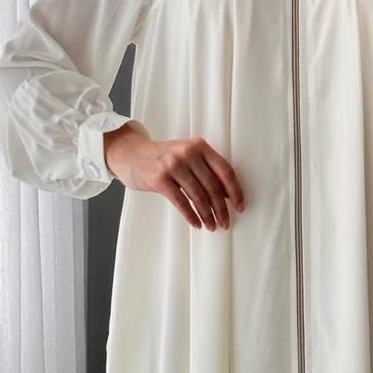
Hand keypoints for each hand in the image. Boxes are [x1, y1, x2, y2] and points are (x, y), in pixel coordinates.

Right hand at [104, 122, 245, 230]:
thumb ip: (206, 170)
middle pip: (212, 186)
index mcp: (200, 146)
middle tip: (225, 223)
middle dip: (221, 208)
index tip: (240, 207)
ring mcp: (173, 165)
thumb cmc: (164, 158)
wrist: (133, 154)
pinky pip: (181, 202)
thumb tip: (227, 195)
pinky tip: (197, 224)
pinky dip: (191, 216)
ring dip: (207, 215)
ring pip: (198, 196)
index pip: (225, 170)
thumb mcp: (188, 156)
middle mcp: (188, 153)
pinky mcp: (160, 179)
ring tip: (212, 226)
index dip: (235, 191)